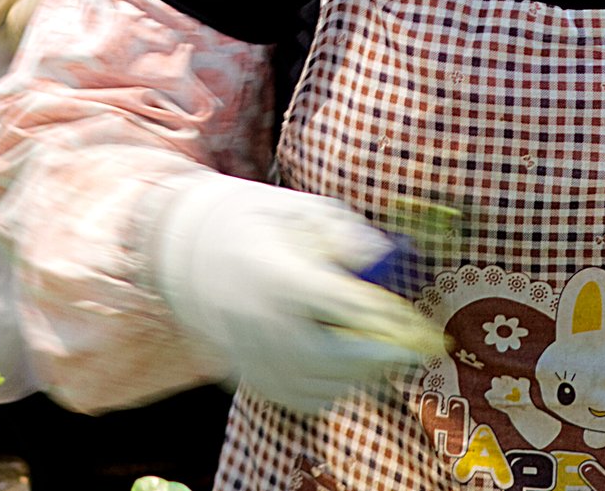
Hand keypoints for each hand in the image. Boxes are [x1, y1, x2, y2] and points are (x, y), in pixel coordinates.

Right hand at [150, 174, 444, 414]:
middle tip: (407, 350)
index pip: (347, 307)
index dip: (389, 318)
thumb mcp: (300, 208)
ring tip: (375, 356)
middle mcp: (260, 320)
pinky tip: (340, 368)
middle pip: (333, 357)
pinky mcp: (244, 372)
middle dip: (378, 358)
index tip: (419, 326)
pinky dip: (327, 390)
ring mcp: (248, 351)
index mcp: (279, 275)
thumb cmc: (255, 220)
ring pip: (317, 385)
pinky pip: (297, 398)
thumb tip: (382, 260)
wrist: (185, 246)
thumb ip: (345, 234)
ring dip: (354, 377)